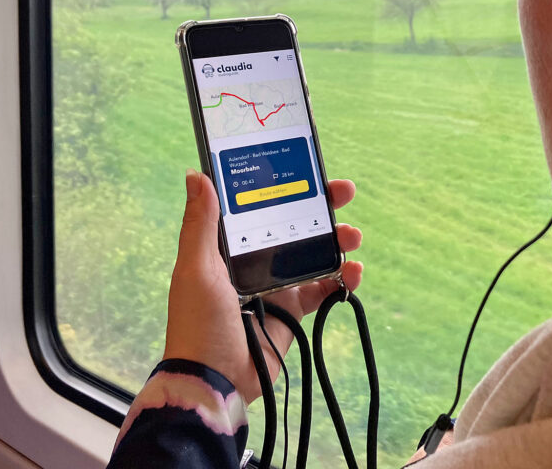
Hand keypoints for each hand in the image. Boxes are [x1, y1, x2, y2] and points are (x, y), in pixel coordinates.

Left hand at [163, 169, 362, 402]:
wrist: (214, 382)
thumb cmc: (198, 323)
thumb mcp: (196, 269)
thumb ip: (200, 224)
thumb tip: (196, 174)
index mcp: (225, 247)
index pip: (257, 207)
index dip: (281, 186)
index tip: (306, 169)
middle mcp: (251, 261)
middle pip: (292, 225)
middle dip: (319, 207)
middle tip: (344, 192)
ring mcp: (274, 286)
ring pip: (311, 253)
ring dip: (335, 241)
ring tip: (353, 236)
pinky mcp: (292, 312)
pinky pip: (322, 289)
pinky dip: (342, 279)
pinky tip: (355, 272)